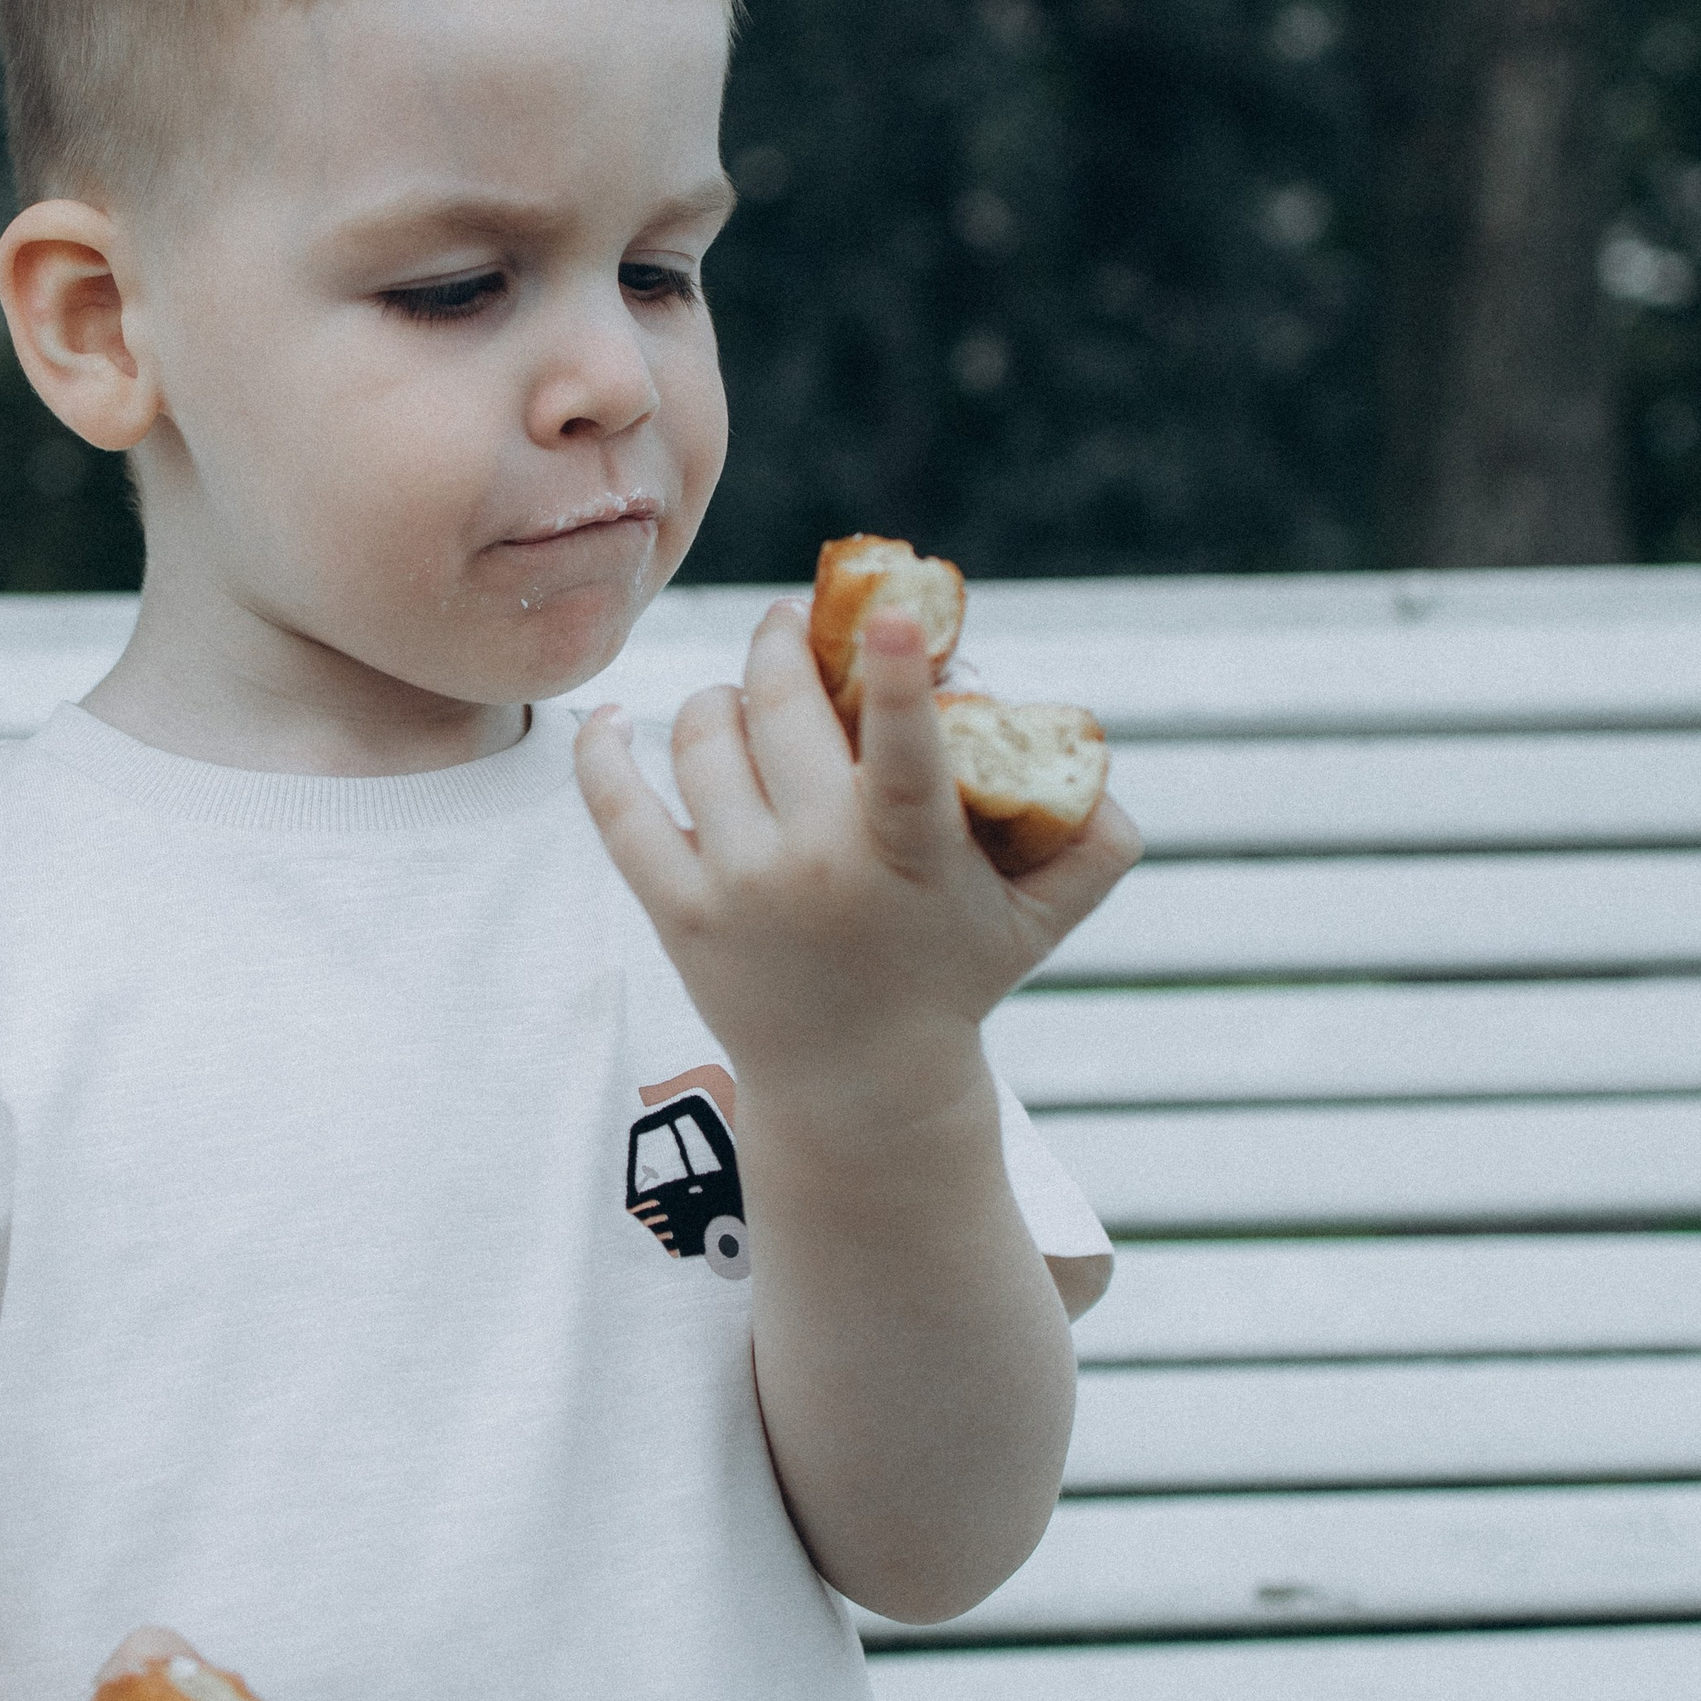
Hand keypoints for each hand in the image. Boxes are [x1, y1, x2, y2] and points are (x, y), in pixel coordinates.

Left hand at [575, 600, 1141, 1109]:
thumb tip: (1096, 765)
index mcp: (910, 855)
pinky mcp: (676, 911)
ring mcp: (738, 887)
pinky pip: (617, 808)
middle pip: (780, 708)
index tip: (890, 613)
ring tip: (749, 700)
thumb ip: (1096, 842)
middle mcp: (817, 866)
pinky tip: (612, 718)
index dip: (899, 680)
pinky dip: (604, 752)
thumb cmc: (954, 973)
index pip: (907, 756)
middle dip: (784, 644)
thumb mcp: (1040, 918)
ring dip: (725, 696)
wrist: (859, 1086)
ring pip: (702, 735)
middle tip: (796, 626)